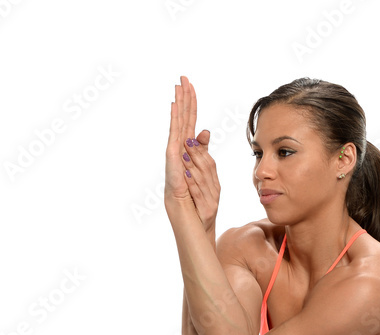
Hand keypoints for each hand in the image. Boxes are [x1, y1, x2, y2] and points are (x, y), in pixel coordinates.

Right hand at [165, 75, 219, 231]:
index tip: (190, 85)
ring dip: (180, 102)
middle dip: (184, 97)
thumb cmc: (197, 196)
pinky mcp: (174, 157)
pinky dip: (175, 118)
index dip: (191, 104)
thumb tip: (206, 131)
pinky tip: (175, 105)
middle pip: (184, 117)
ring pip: (180, 122)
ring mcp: (176, 151)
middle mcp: (181, 147)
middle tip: (183, 76)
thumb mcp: (206, 169)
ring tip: (180, 84)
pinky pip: (176, 133)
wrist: (190, 213)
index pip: (191, 121)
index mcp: (190, 150)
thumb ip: (204, 149)